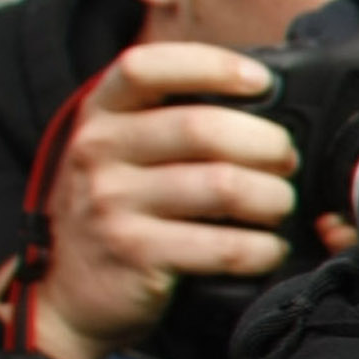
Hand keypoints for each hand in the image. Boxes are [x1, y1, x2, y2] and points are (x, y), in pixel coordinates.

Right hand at [32, 42, 315, 358]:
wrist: (71, 292)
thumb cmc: (121, 208)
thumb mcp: (126, 152)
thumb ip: (175, 121)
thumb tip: (272, 104)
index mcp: (101, 113)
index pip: (147, 67)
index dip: (211, 66)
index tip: (261, 82)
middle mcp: (99, 151)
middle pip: (203, 129)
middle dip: (268, 144)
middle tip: (287, 161)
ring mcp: (112, 202)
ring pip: (224, 186)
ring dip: (274, 198)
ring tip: (280, 206)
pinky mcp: (135, 253)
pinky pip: (225, 246)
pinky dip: (263, 247)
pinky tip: (268, 248)